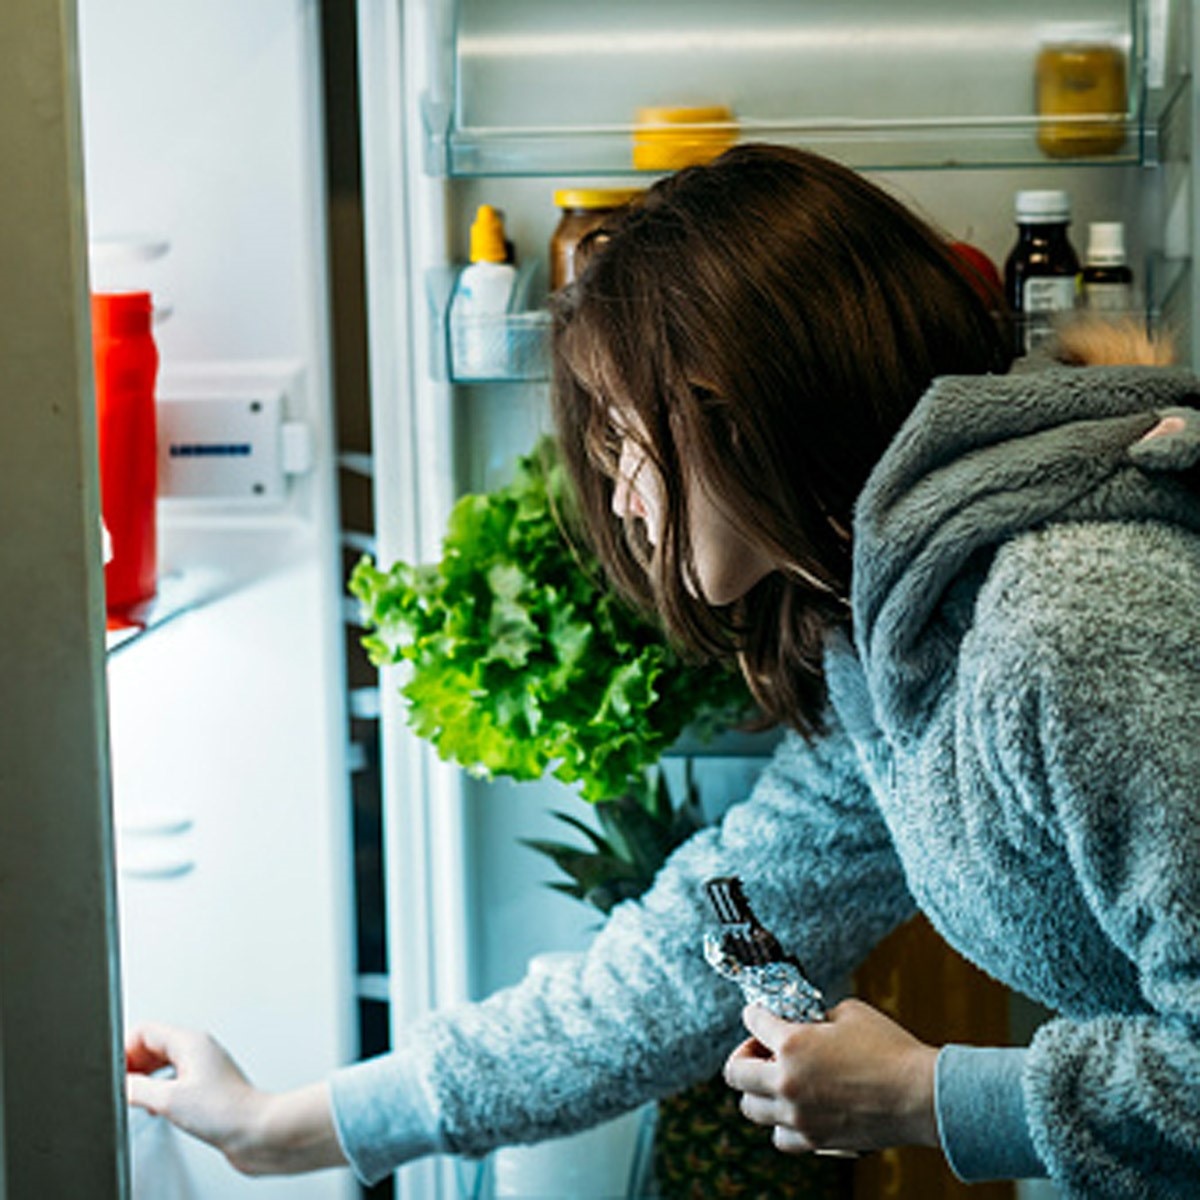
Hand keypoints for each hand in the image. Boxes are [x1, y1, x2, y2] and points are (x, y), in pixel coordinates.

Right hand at [126, 1023, 345, 1174]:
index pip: (146, 1031)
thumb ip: (138, 1089)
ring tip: (132, 1096)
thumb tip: (121, 1084)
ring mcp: (205, 1068)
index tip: (111, 1070)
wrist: (256, 1131)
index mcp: (190, 1042)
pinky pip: (175, 1079)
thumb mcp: (169, 1100)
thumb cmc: (226, 1111)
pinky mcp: (208, 1087)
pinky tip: (155, 1106)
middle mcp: (199, 1050)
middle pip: (154, 1045)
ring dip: (144, 1076)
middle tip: (119, 1085)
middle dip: (132, 1062)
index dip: (123, 1048)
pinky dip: (159, 1088)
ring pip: (164, 1063)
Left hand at [723, 999, 937, 1156]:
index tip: (760, 1014)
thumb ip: (817, 1016)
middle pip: (736, 1073)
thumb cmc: (890, 1048)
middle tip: (762, 1050)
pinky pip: (780, 1137)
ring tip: (777, 1080)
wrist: (921, 1096)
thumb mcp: (849, 1013)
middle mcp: (787, 1082)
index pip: (753, 1022)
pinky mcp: (816, 1141)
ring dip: (758, 1091)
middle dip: (744, 1055)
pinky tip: (796, 1108)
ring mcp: (799, 1116)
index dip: (755, 1014)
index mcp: (792, 1044)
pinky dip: (781, 1123)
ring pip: (751, 1109)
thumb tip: (805, 1022)